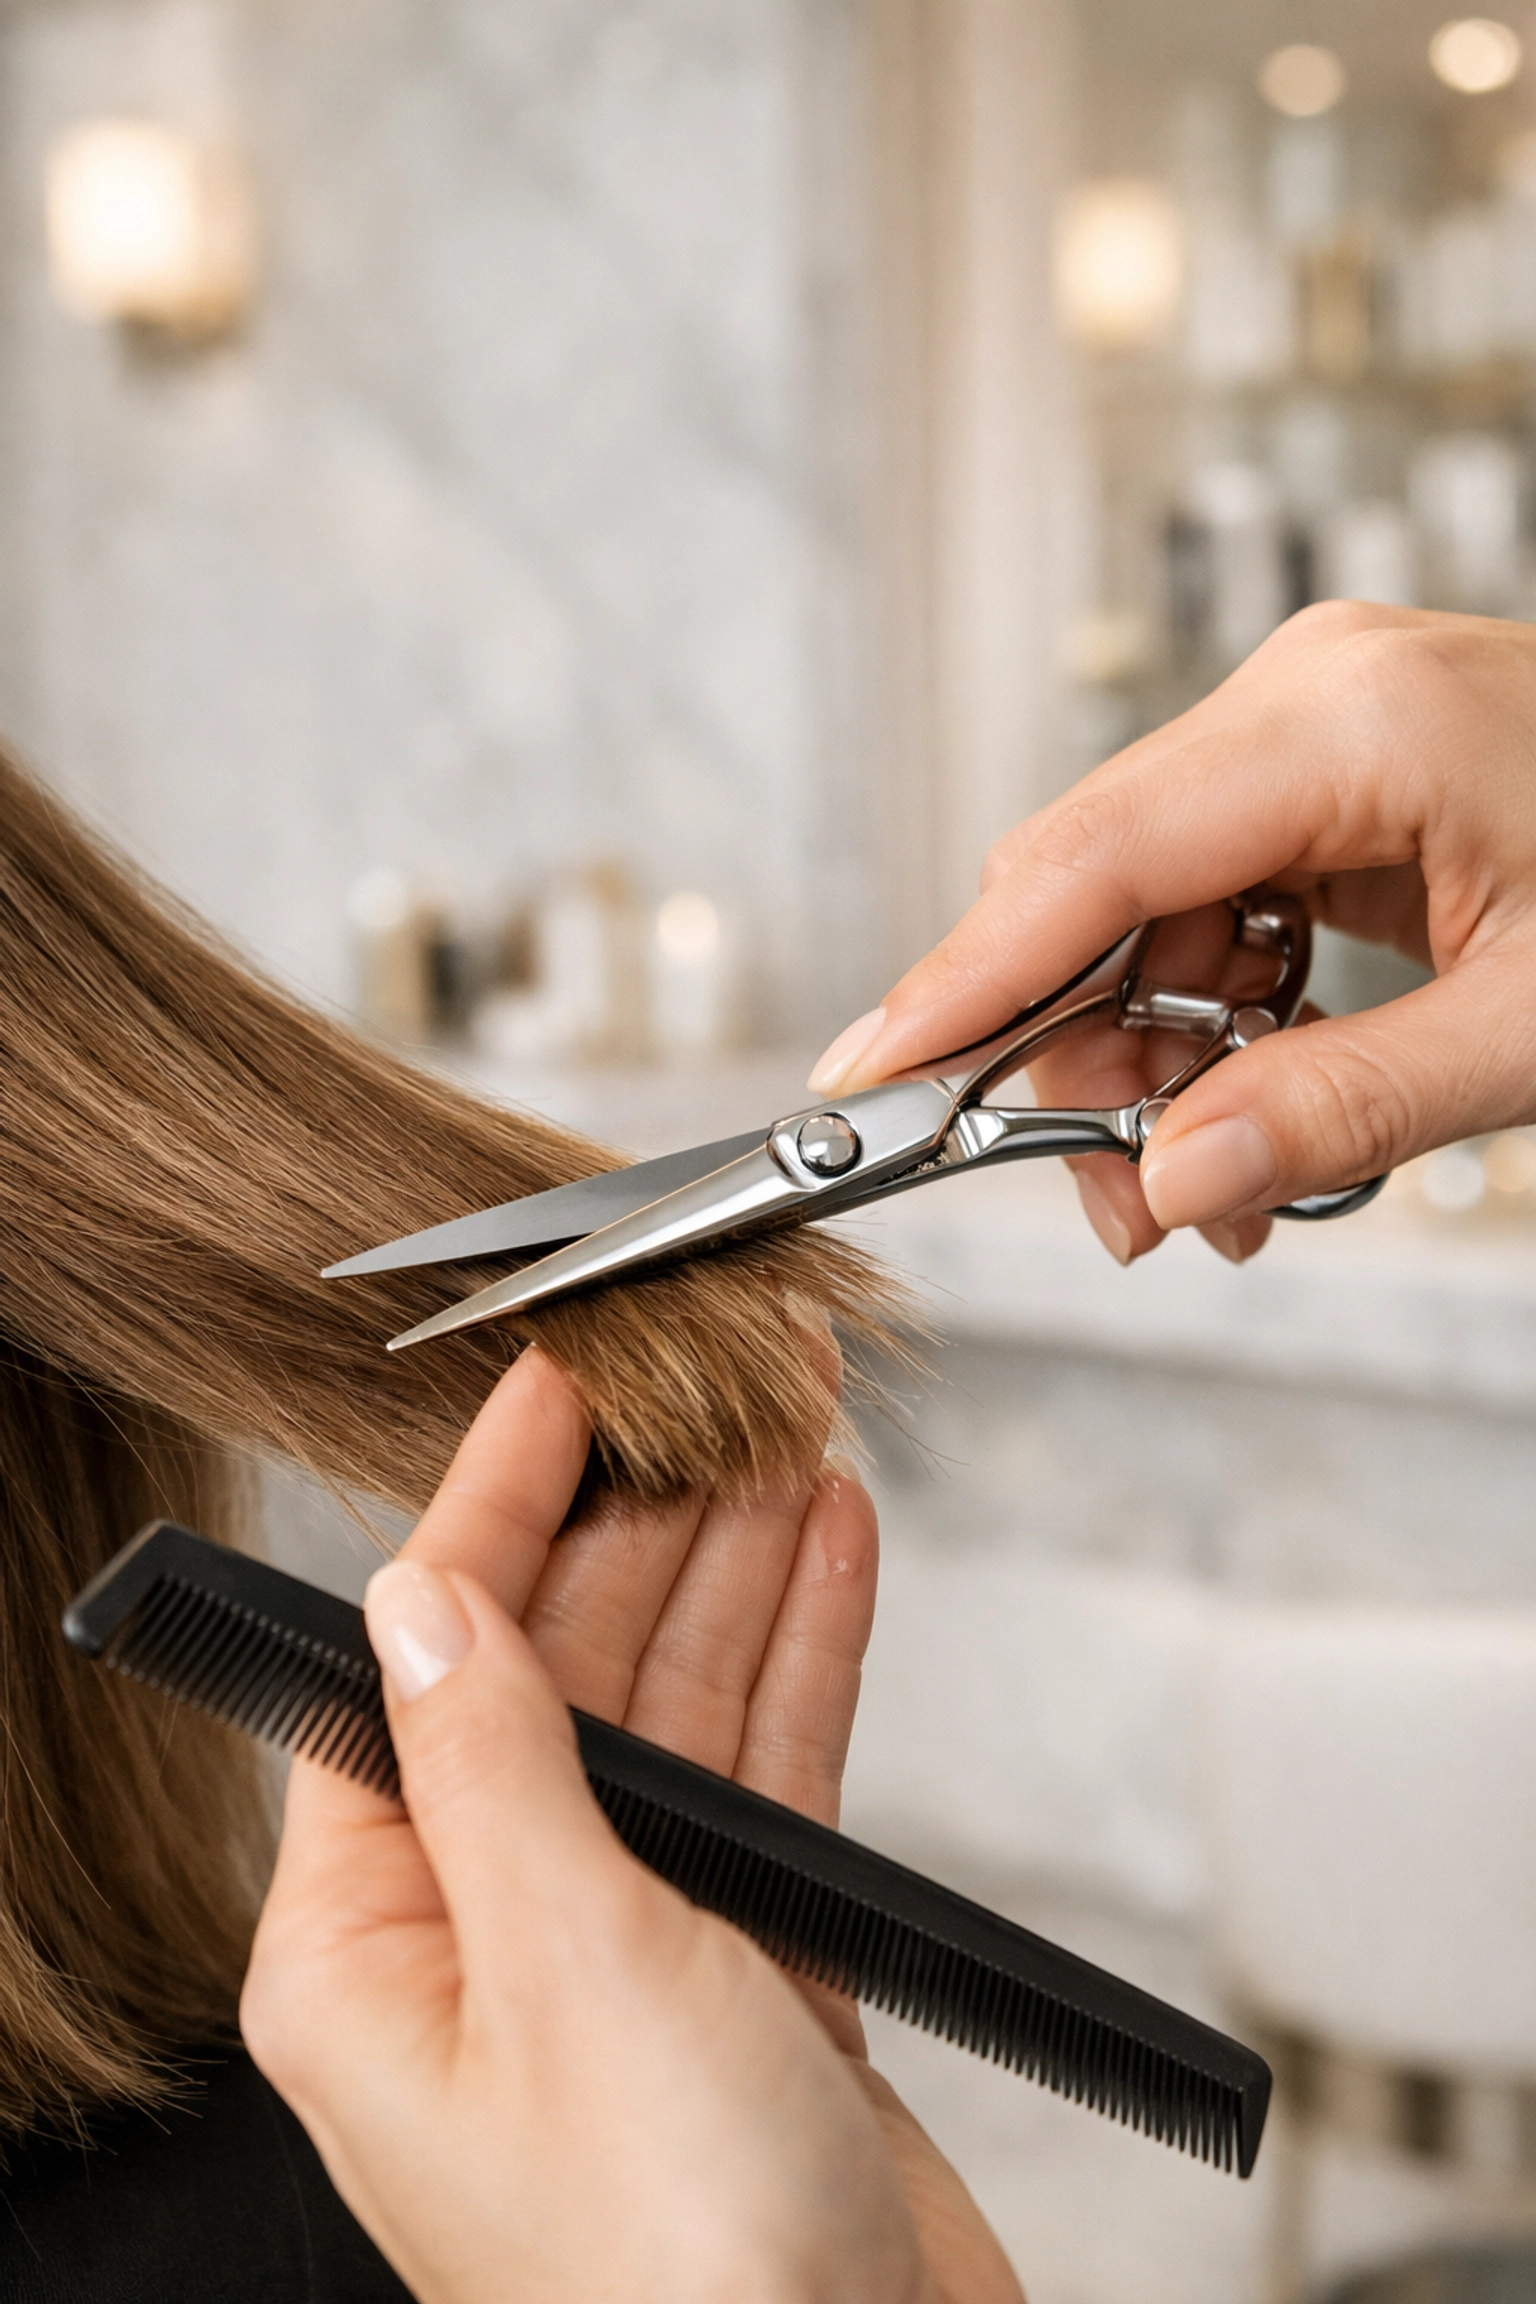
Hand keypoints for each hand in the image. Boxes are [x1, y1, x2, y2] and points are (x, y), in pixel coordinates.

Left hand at [243, 1348, 1020, 2303]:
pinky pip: (765, 1776)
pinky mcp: (745, 1967)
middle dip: (646, 1518)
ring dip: (739, 1569)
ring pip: (677, 1706)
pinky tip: (834, 1553)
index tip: (558, 1383)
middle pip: (562, 1664)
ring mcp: (624, 1946)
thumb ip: (497, 1766)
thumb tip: (419, 1598)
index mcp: (375, 1946)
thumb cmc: (685, 2271)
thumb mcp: (570, 1970)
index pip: (418, 1664)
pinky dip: (803, 1660)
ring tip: (797, 1440)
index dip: (492, 1504)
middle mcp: (488, 1934)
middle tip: (721, 1390)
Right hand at [810, 604, 1535, 1263]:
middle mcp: (1306, 698)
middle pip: (1091, 886)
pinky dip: (1210, 1018)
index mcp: (1348, 721)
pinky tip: (1251, 1108)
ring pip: (1138, 909)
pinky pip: (1209, 903)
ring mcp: (1315, 726)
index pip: (1091, 856)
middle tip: (1125, 1212)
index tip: (870, 1079)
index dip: (964, 979)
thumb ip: (1343, 1106)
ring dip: (1147, 1060)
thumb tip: (1170, 1181)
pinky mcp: (1332, 773)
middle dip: (1078, 1062)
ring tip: (1214, 1193)